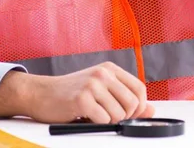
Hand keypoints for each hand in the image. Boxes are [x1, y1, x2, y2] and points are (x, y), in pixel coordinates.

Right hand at [0, 62, 154, 123]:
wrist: (42, 93)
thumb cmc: (72, 93)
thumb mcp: (101, 90)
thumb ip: (125, 98)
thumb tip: (152, 110)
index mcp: (110, 69)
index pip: (139, 89)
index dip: (139, 107)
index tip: (129, 114)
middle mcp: (103, 73)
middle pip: (133, 103)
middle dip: (125, 117)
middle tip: (109, 118)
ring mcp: (93, 84)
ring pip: (119, 114)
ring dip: (109, 122)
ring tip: (95, 116)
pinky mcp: (82, 98)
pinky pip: (103, 120)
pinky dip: (97, 124)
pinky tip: (86, 117)